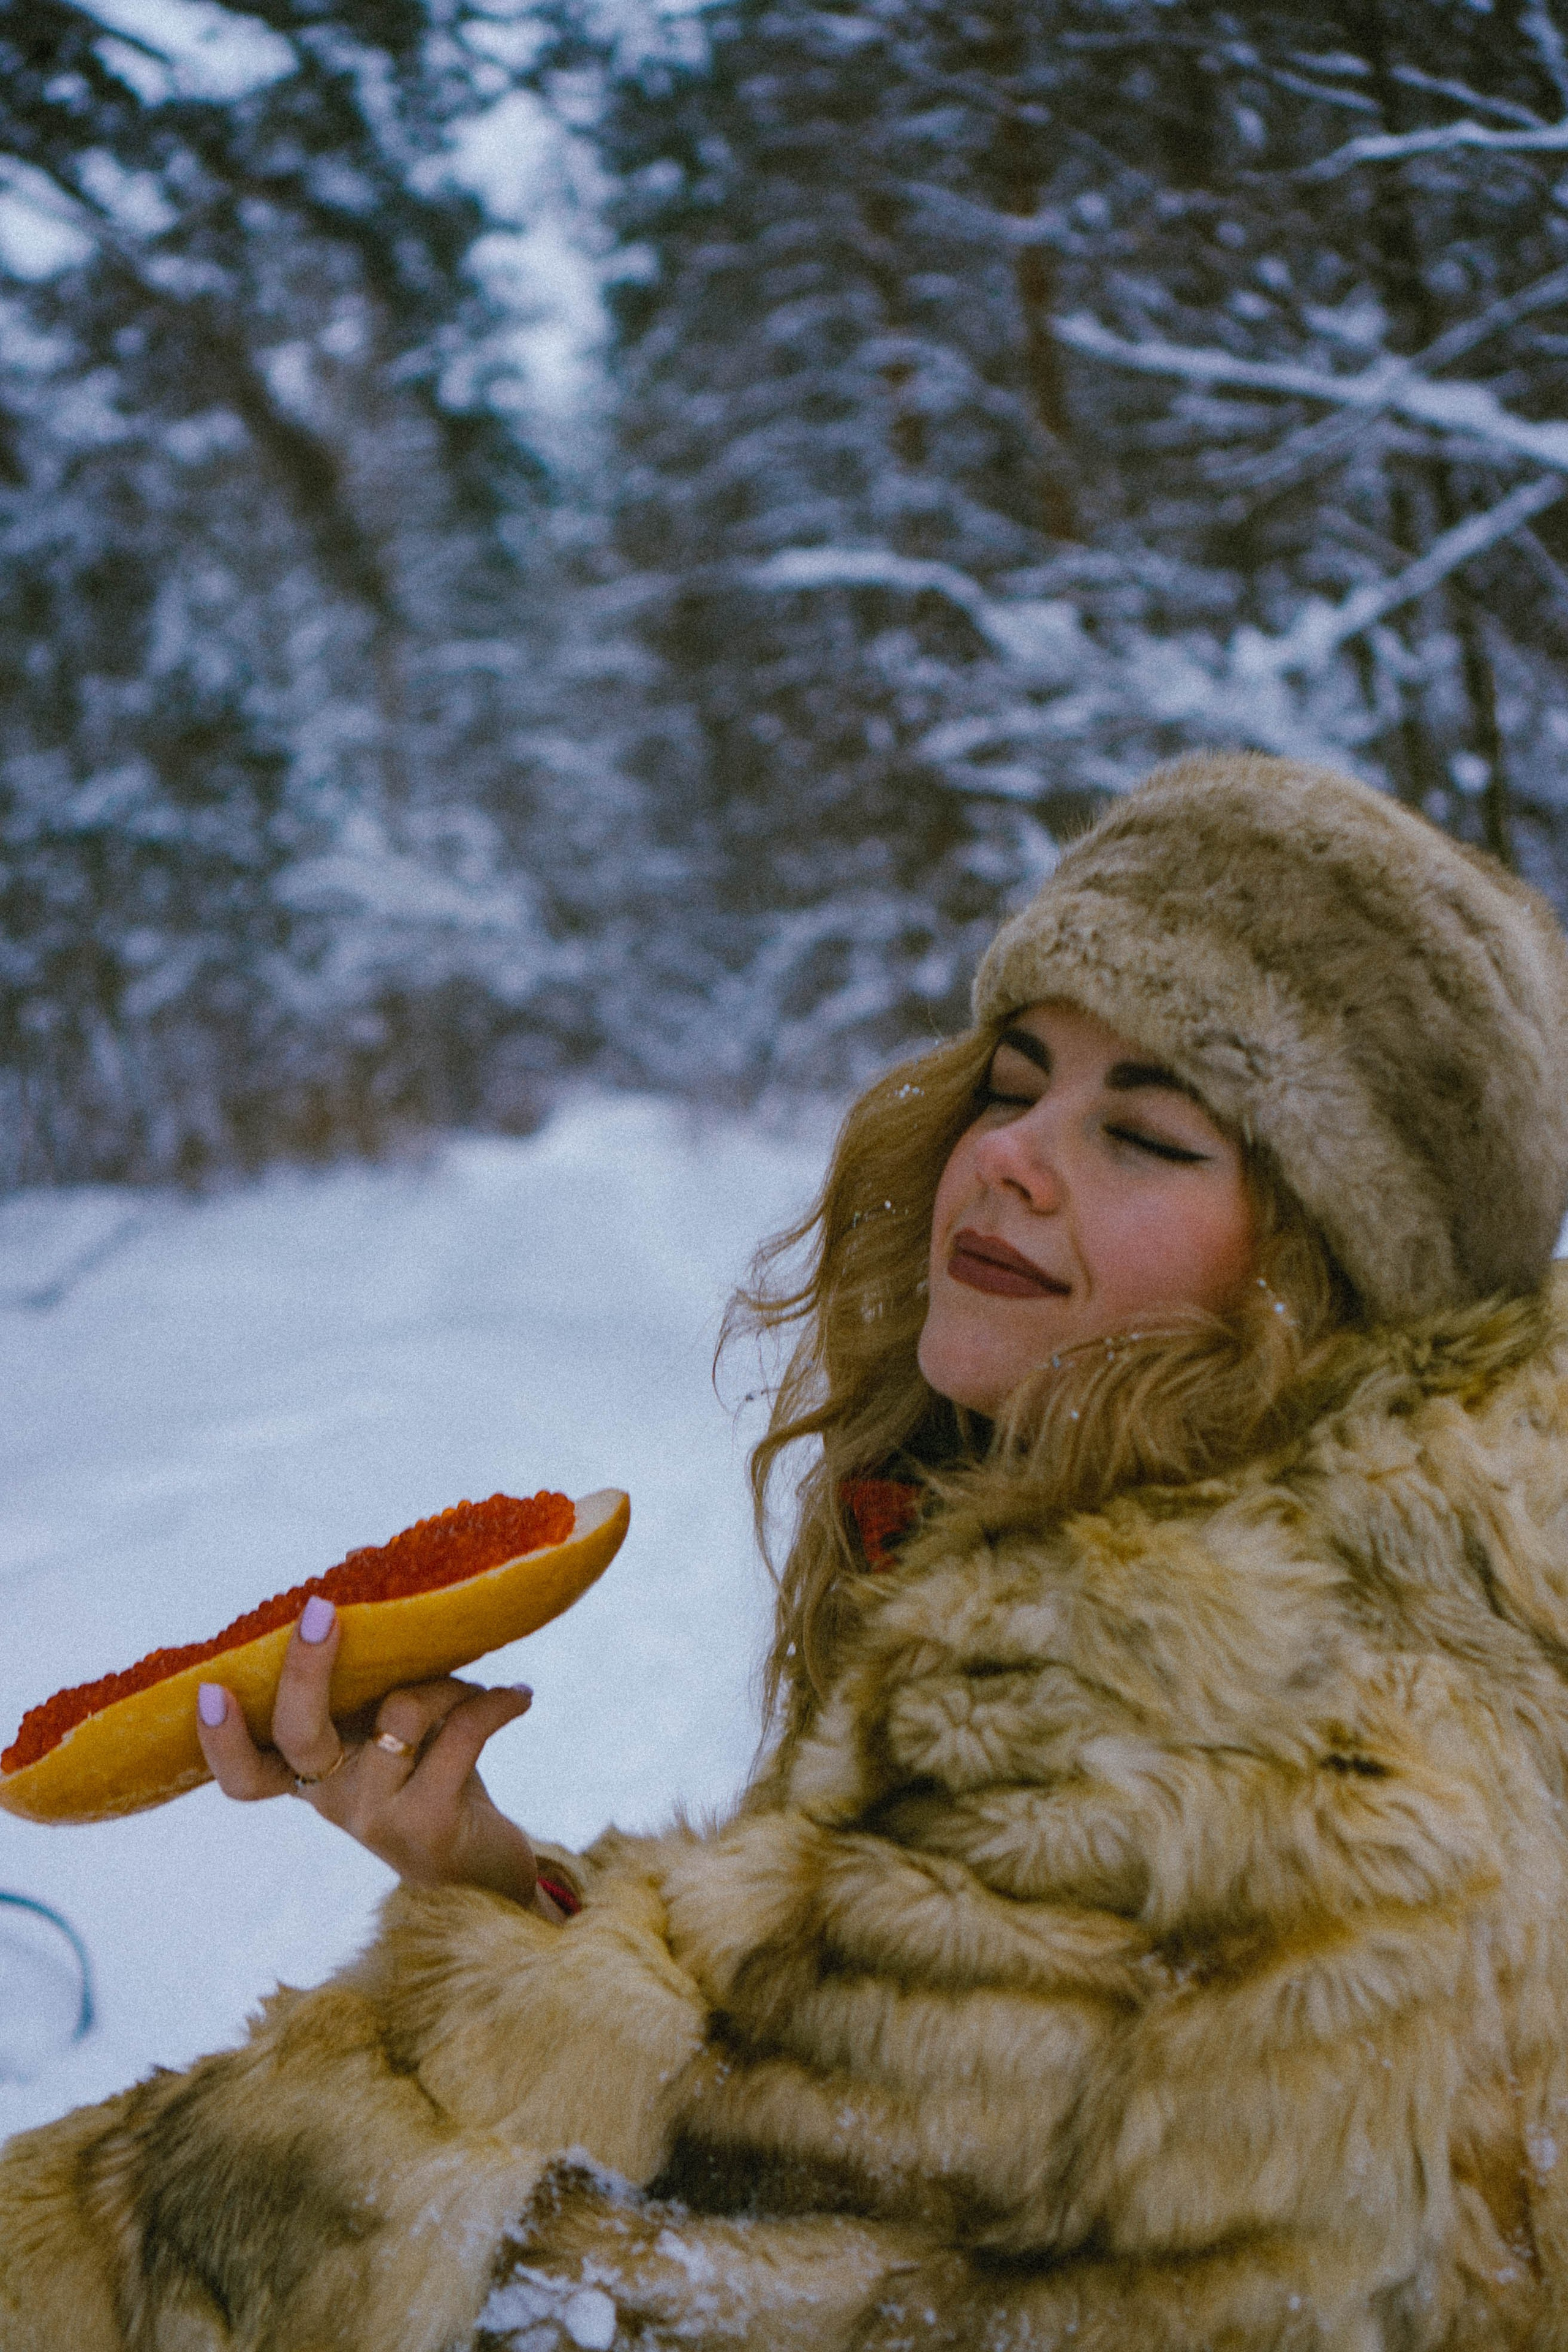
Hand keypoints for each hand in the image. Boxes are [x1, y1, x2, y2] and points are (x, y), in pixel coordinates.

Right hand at [194, 1596, 561, 1917]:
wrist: (487, 1873)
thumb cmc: (435, 1784)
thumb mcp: (392, 1739)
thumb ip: (370, 1689)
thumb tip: (359, 1582)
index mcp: (314, 1778)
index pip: (244, 1775)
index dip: (220, 1738)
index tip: (208, 1689)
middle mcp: (334, 1802)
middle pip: (299, 1735)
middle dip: (305, 1669)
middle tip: (321, 1611)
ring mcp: (377, 1818)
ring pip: (401, 1711)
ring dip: (449, 1682)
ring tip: (480, 1689)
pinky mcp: (431, 1825)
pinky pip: (460, 1734)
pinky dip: (495, 1702)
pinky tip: (519, 1697)